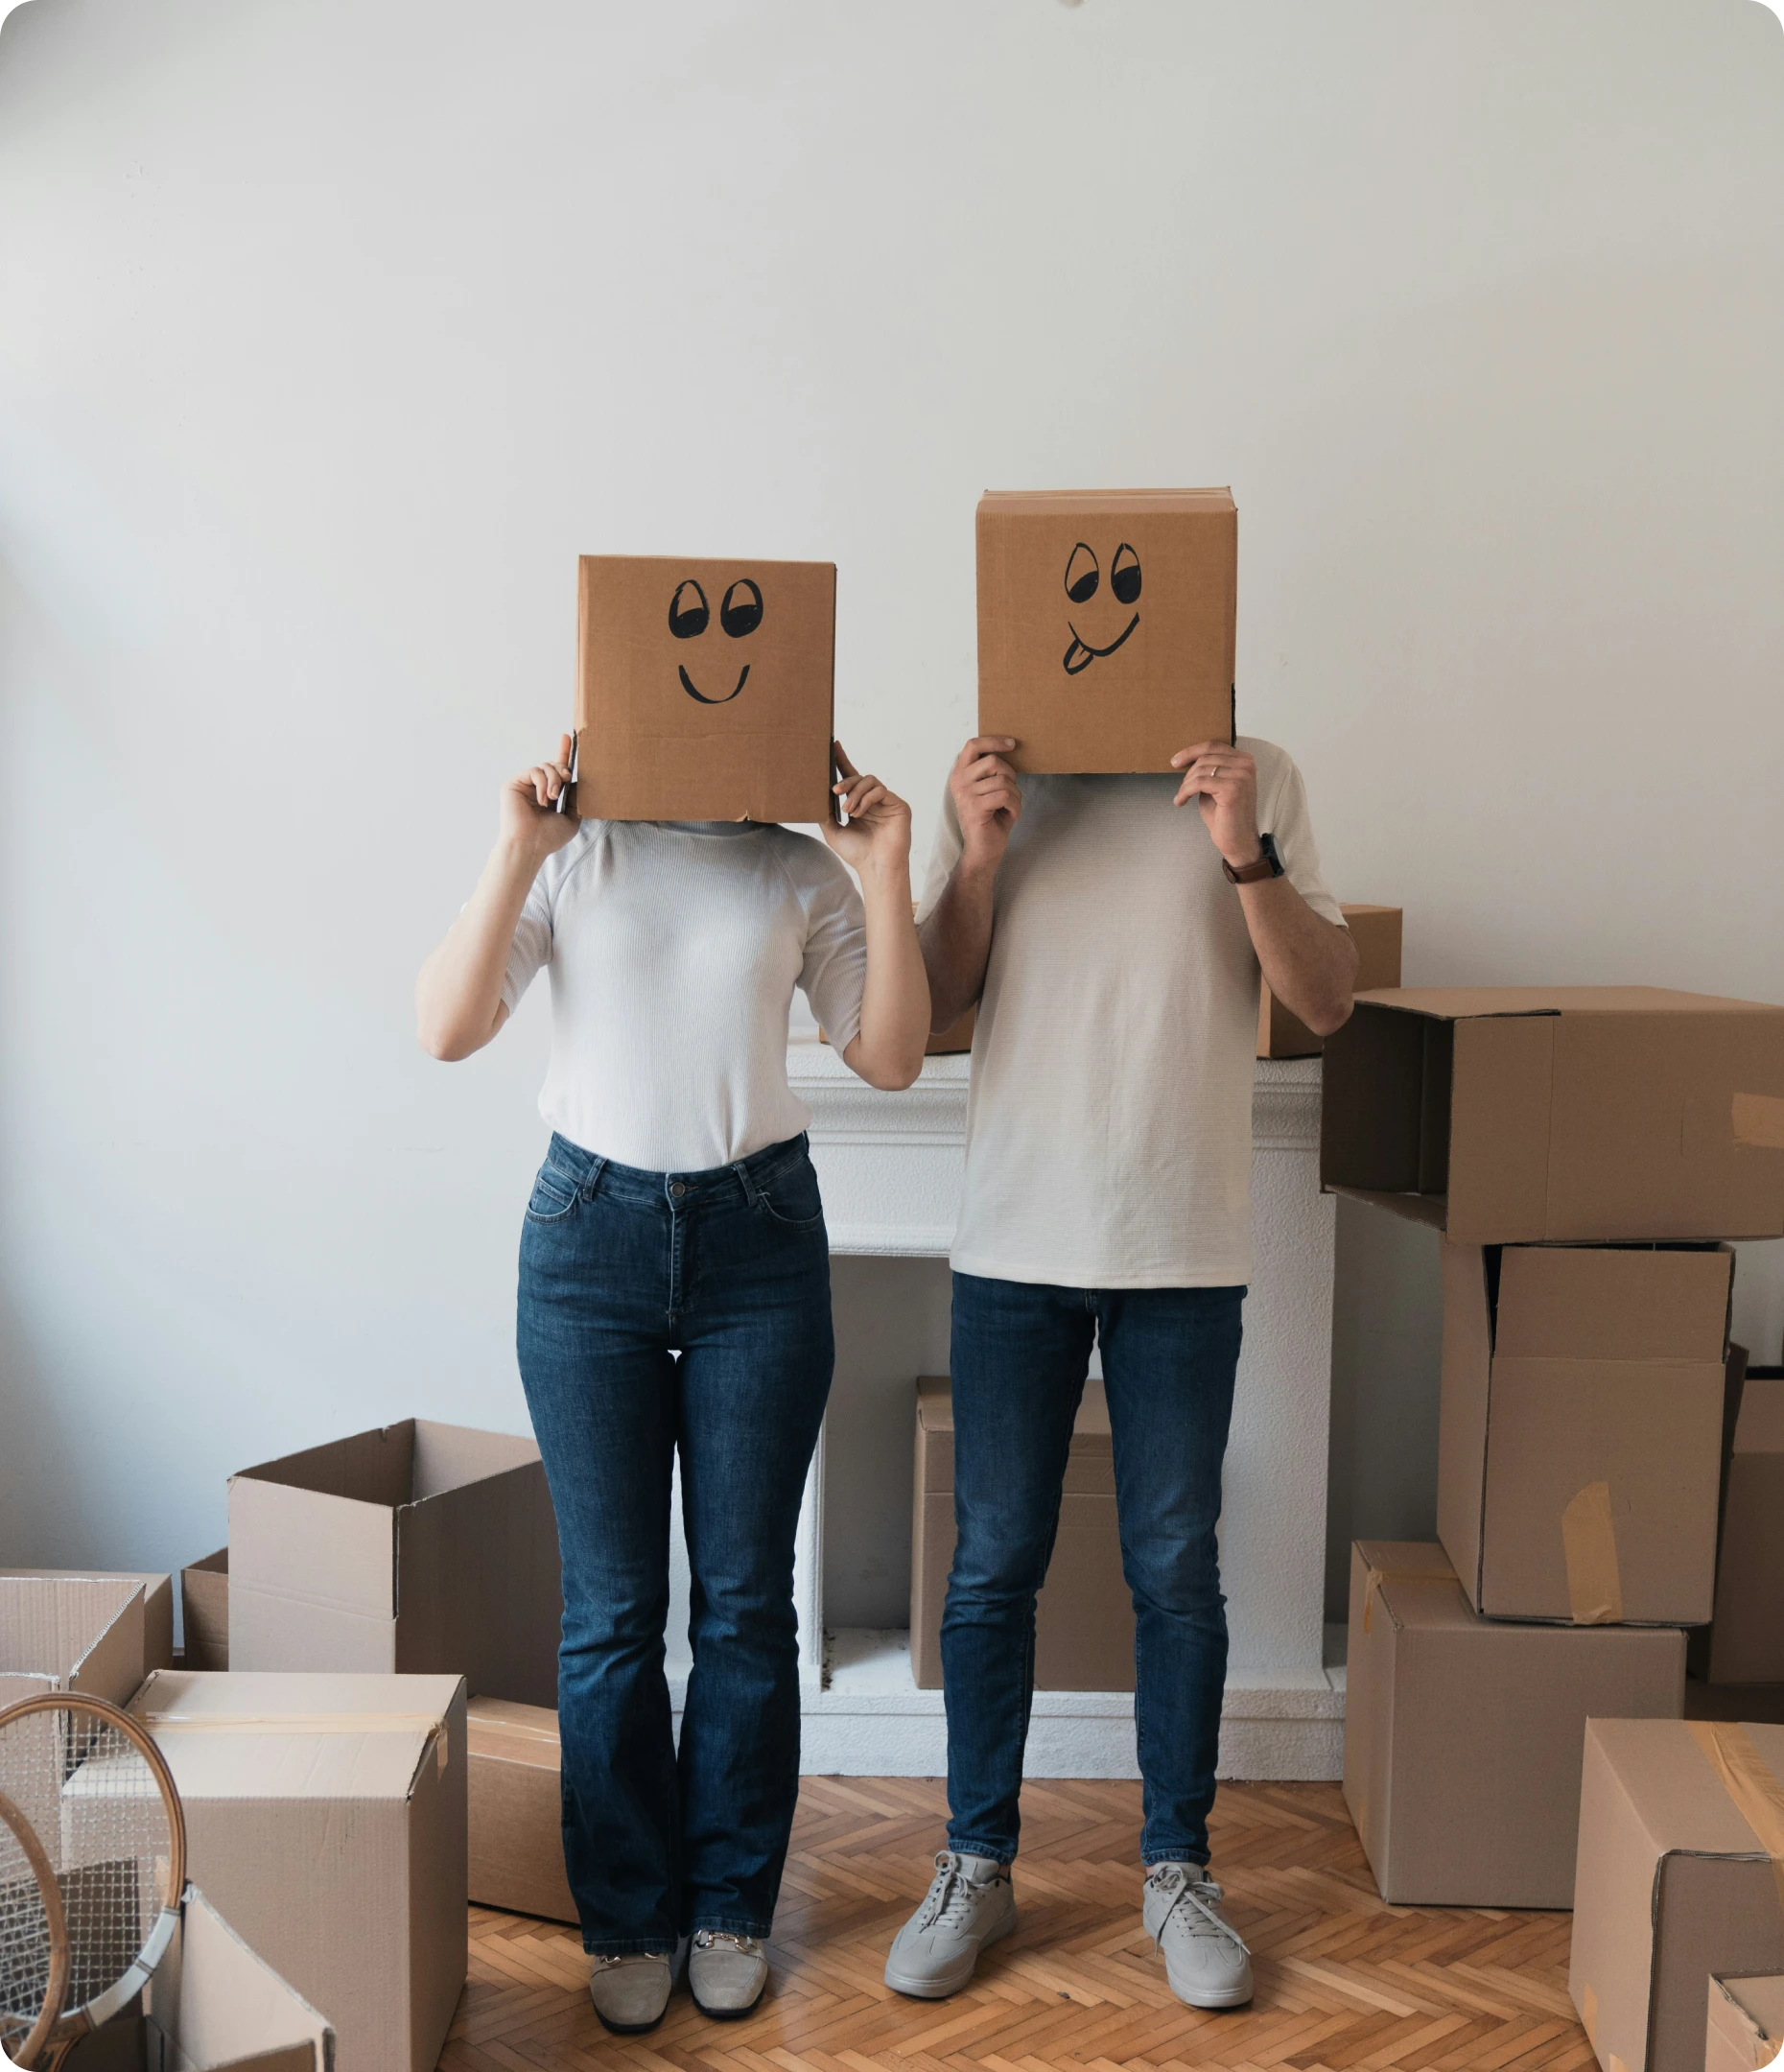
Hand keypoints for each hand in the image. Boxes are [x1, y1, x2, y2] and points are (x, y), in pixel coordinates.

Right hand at [499, 733, 579, 857]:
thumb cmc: (549, 837)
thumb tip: (575, 782)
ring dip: (553, 780)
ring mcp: (523, 786)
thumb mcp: (571, 818)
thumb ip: (574, 799)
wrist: (530, 845)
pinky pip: (533, 771)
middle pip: (552, 765)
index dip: (563, 754)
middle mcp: (535, 789)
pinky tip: (542, 799)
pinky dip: (542, 783)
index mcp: (548, 795)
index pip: (556, 771)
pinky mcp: (513, 784)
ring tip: (552, 797)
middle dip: (562, 769)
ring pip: (544, 767)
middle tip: (564, 779)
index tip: (567, 737)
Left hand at [823, 741, 910, 881]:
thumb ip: (826, 812)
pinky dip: (867, 799)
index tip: (833, 745)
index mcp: (859, 804)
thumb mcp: (833, 830)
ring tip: (848, 810)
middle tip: (835, 792)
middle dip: (846, 782)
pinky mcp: (899, 805)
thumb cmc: (857, 853)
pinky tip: (860, 813)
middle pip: (860, 777)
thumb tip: (814, 794)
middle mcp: (874, 801)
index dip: (842, 761)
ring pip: (870, 781)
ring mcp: (887, 802)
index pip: (851, 778)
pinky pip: (881, 790)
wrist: (876, 868)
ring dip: (856, 793)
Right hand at [948, 735, 1021, 870]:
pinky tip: (1011, 816)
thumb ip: (993, 771)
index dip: (993, 741)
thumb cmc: (990, 819)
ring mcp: (965, 795)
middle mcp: (959, 782)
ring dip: (1016, 796)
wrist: (983, 851)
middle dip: (1011, 777)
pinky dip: (1015, 807)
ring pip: (1003, 781)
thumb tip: (1009, 748)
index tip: (1012, 744)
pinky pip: (1005, 796)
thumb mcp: (990, 790)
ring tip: (1011, 808)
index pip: (973, 745)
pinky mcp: (974, 808)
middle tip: (1011, 794)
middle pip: (993, 762)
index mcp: (960, 774)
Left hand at [1171, 741, 1261, 868]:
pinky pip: (1199, 783)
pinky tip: (1180, 801)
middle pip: (1205, 758)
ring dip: (1185, 785)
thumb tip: (1187, 759)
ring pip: (1200, 770)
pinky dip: (1185, 791)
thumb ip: (1208, 770)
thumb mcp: (1214, 786)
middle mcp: (1246, 765)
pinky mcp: (1232, 789)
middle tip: (1182, 790)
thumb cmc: (1225, 816)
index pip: (1213, 746)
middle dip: (1188, 774)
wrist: (1237, 841)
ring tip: (1182, 797)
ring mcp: (1241, 776)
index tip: (1175, 761)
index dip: (1191, 751)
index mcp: (1245, 761)